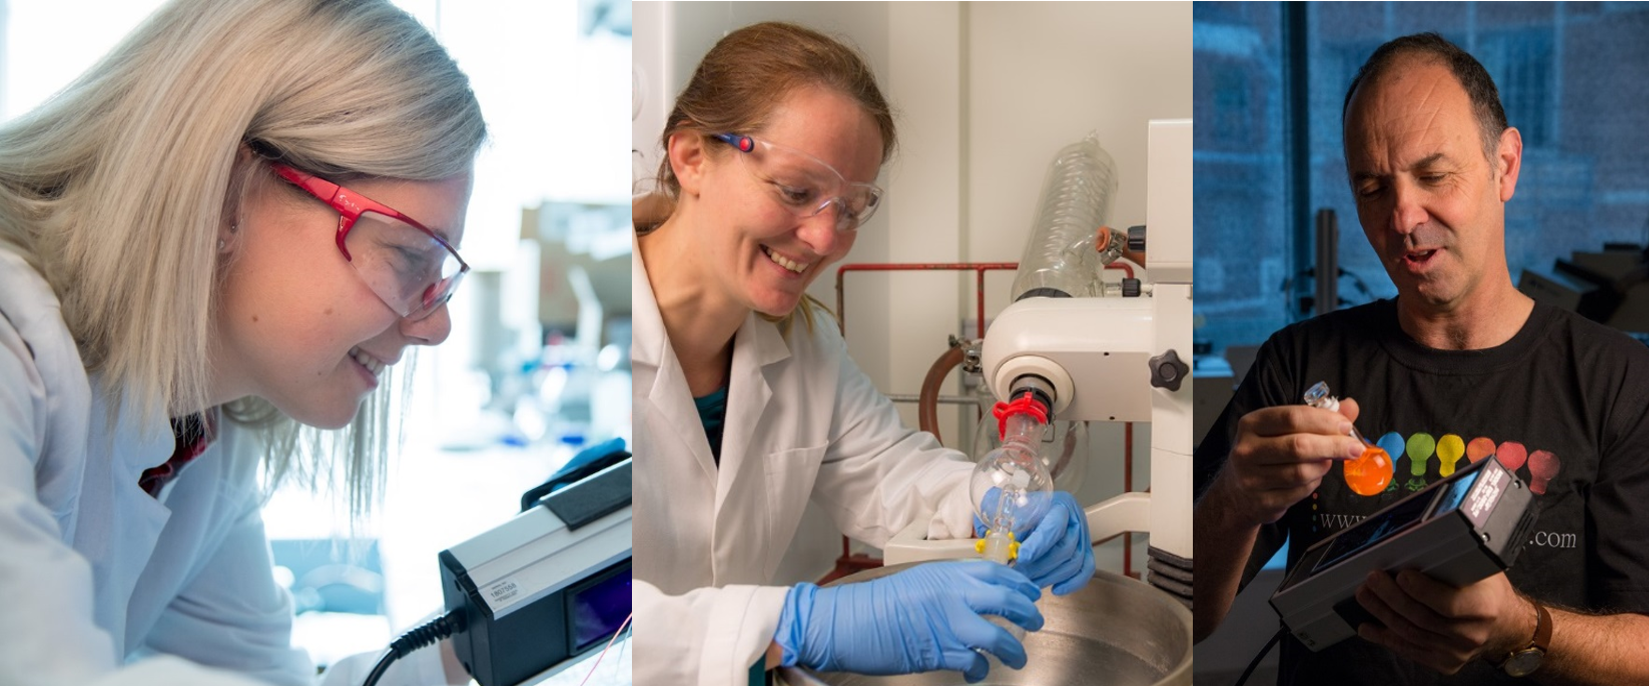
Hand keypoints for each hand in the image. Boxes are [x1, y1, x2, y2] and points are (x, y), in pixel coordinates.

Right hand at [773, 561, 1044, 682]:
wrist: (848, 621)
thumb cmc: (878, 603)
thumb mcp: (918, 581)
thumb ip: (949, 586)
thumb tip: (976, 597)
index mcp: (947, 573)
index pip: (996, 572)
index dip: (1020, 583)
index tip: (1032, 592)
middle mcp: (952, 593)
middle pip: (1005, 600)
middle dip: (1027, 613)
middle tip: (1036, 622)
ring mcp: (947, 623)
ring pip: (996, 636)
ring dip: (1013, 650)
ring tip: (1018, 658)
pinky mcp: (938, 651)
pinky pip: (973, 663)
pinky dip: (979, 670)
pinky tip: (976, 672)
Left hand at [1013, 491, 1094, 594]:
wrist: (1028, 509)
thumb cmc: (1019, 511)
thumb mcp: (1012, 512)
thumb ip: (1011, 531)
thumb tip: (1005, 554)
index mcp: (1057, 505)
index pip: (1053, 526)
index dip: (1038, 545)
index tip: (1022, 558)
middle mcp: (1074, 519)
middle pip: (1065, 548)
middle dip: (1041, 566)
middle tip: (1020, 576)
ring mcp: (1083, 535)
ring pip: (1074, 562)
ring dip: (1051, 577)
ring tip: (1030, 583)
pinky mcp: (1085, 550)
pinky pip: (1085, 569)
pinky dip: (1072, 583)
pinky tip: (1055, 589)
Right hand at [1215, 401, 1365, 525]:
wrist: (1238, 493)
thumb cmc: (1266, 454)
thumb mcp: (1283, 430)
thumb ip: (1317, 417)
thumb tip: (1350, 406)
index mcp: (1252, 424)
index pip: (1291, 417)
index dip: (1323, 421)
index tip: (1345, 426)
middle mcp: (1247, 449)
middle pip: (1298, 445)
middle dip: (1333, 445)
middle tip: (1355, 448)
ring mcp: (1252, 477)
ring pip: (1301, 471)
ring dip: (1323, 466)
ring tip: (1329, 462)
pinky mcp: (1262, 501)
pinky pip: (1299, 492)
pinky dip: (1314, 483)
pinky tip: (1314, 476)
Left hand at [1356, 570, 1533, 674]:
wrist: (1507, 626)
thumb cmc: (1490, 594)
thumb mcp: (1483, 572)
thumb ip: (1455, 563)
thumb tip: (1420, 544)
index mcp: (1483, 608)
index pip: (1448, 603)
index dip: (1421, 590)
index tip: (1401, 575)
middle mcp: (1470, 634)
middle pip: (1422, 617)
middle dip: (1391, 597)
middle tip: (1373, 579)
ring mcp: (1457, 652)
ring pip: (1410, 633)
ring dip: (1382, 614)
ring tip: (1365, 595)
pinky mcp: (1445, 662)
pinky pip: (1409, 650)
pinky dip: (1385, 638)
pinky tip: (1368, 627)